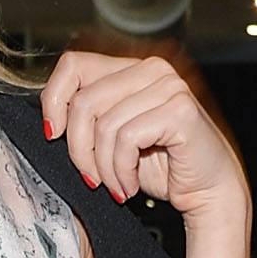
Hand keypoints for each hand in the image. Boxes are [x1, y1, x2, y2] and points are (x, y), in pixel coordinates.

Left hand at [39, 50, 246, 222]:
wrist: (206, 192)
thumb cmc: (161, 168)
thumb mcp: (113, 139)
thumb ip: (89, 119)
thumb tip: (49, 120)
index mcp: (131, 68)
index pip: (74, 65)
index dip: (54, 100)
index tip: (52, 135)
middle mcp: (150, 68)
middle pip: (83, 101)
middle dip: (79, 149)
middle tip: (91, 178)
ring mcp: (167, 86)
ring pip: (103, 125)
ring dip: (103, 168)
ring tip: (116, 185)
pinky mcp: (179, 110)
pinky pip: (126, 139)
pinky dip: (121, 170)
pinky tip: (130, 185)